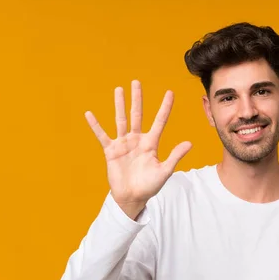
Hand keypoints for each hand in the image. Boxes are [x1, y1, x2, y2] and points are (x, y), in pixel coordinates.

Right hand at [85, 80, 191, 218]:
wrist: (132, 197)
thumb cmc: (149, 186)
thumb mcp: (165, 171)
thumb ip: (175, 156)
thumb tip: (189, 143)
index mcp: (151, 143)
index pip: (159, 121)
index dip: (165, 107)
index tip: (170, 92)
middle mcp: (137, 140)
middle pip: (137, 115)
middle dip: (137, 99)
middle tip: (136, 82)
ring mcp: (123, 144)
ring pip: (121, 120)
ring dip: (119, 105)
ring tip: (119, 89)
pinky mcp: (111, 151)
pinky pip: (102, 136)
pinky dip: (96, 126)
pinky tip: (89, 114)